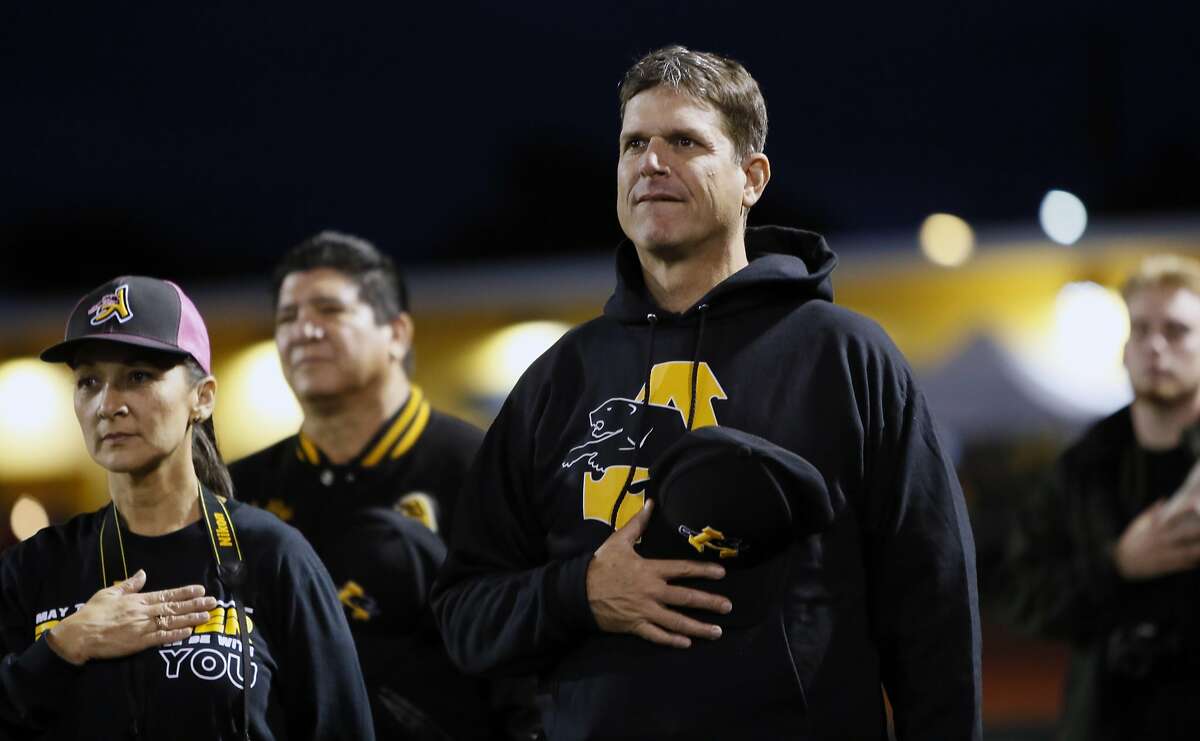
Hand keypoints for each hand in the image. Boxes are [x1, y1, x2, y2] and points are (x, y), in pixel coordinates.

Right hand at [45, 570, 217, 665]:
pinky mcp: (138, 643)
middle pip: (174, 608)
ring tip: (207, 615)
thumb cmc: (92, 613)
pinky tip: (188, 632)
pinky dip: (175, 635)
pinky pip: (161, 638)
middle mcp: (143, 612)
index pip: (166, 595)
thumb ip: (129, 585)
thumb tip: (143, 573)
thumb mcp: (109, 593)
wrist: (79, 635)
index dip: (185, 592)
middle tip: (213, 602)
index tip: (200, 589)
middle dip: (195, 604)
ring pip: (171, 622)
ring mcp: (142, 628)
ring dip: (191, 618)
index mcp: (137, 600)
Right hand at [585, 500, 731, 647]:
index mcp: (650, 570)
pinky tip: (686, 643)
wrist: (578, 591)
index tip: (721, 574)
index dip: (703, 571)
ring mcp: (645, 611)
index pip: (683, 570)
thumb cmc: (600, 565)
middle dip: (709, 602)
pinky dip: (672, 640)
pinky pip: (657, 635)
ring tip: (716, 632)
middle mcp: (652, 592)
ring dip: (698, 628)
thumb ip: (637, 523)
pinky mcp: (635, 625)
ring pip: (676, 622)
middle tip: (728, 607)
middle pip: (686, 598)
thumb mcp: (618, 540)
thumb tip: (650, 503)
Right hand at [1114, 499, 1199, 579]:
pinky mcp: (1167, 566)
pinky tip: (1198, 561)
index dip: (1186, 510)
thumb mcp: (1138, 525)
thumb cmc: (1131, 541)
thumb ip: (1152, 512)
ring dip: (1199, 549)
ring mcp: (1165, 554)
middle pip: (1185, 535)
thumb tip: (1163, 500)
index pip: (1173, 517)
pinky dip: (1193, 562)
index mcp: (1154, 529)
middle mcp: (1162, 541)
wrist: (1122, 562)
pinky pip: (1184, 565)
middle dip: (1199, 531)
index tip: (1195, 504)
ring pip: (1188, 552)